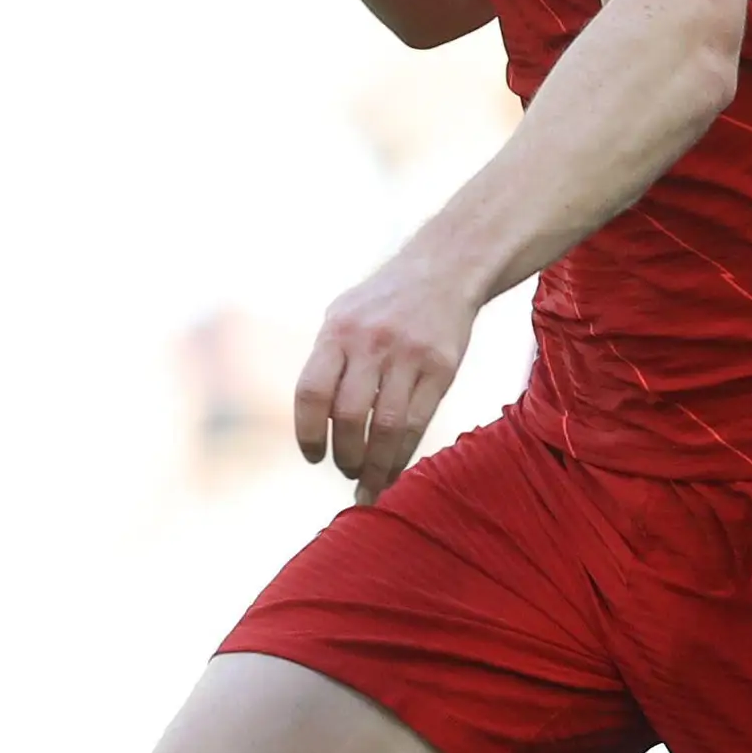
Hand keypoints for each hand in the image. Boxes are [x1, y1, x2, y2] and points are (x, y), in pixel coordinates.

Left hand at [295, 251, 478, 498]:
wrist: (444, 269)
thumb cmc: (385, 301)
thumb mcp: (343, 316)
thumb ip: (327, 361)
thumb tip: (314, 421)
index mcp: (337, 331)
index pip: (311, 392)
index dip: (307, 433)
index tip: (313, 456)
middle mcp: (371, 343)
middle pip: (348, 417)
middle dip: (344, 456)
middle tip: (347, 471)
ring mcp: (409, 356)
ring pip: (386, 428)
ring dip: (375, 465)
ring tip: (370, 482)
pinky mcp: (442, 368)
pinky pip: (418, 423)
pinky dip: (403, 453)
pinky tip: (395, 467)